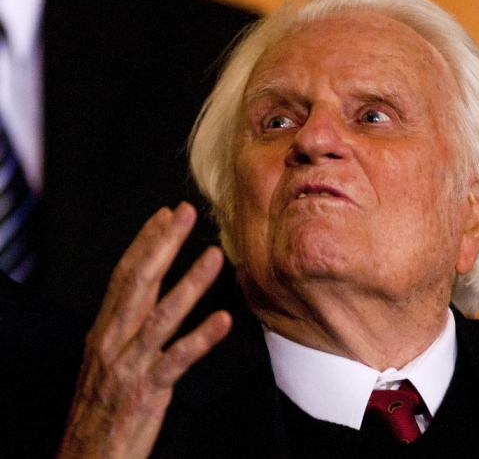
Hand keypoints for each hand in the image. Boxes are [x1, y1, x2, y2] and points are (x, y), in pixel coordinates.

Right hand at [57, 202, 231, 458]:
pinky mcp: (147, 391)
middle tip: (186, 213)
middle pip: (139, 282)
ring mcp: (130, 364)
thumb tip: (147, 295)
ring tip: (215, 255)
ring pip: (162, 315)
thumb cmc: (101, 407)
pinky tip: (224, 320)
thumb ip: (126, 327)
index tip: (167, 214)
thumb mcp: (106, 360)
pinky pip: (177, 359)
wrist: (85, 455)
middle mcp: (113, 340)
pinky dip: (201, 338)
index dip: (146, 242)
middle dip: (163, 244)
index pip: (125, 275)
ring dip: (190, 282)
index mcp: (105, 330)